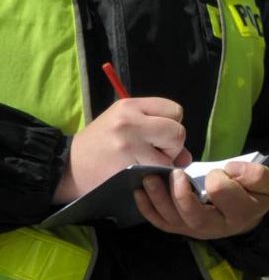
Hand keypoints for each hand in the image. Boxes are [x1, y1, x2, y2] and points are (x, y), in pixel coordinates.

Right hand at [54, 97, 191, 203]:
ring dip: (166, 162)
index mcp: (130, 105)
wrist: (69, 167)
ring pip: (173, 152)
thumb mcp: (127, 128)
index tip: (157, 135)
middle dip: (172, 145)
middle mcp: (130, 120)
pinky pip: (161, 170)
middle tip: (153, 151)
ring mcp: (129, 142)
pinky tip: (141, 173)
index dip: (172, 124)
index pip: (175, 110)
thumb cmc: (102, 146)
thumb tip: (187, 156)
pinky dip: (158, 174)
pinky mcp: (128, 163)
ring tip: (144, 162)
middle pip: (178, 130)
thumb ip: (159, 134)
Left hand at [134, 160, 268, 239]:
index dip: (219, 177)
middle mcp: (216, 227)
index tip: (223, 170)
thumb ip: (253, 174)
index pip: (222, 194)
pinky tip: (138, 193)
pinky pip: (162, 223)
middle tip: (175, 173)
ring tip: (149, 178)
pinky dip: (148, 209)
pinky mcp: (183, 228)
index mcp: (240, 213)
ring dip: (158, 199)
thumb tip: (227, 170)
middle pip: (193, 216)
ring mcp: (196, 230)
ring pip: (174, 220)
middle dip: (180, 195)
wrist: (249, 210)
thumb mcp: (265, 181)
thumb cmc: (255, 193)